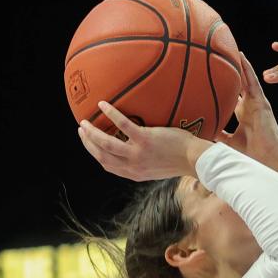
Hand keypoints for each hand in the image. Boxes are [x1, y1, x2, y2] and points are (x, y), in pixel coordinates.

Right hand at [78, 102, 210, 181]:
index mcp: (135, 173)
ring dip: (92, 132)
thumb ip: (142, 162)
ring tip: (85, 121)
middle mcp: (133, 166)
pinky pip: (122, 124)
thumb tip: (132, 149)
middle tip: (82, 129)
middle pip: (102, 156)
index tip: (88, 143)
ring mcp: (138, 154)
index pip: (108, 166)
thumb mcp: (156, 167)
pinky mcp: (145, 140)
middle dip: (88, 143)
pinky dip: (111, 113)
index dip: (95, 154)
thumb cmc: (179, 159)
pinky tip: (103, 104)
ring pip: (106, 143)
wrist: (195, 159)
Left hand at [218, 53, 277, 171]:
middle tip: (219, 57)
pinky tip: (241, 56)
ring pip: (245, 79)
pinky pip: (253, 81)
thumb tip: (201, 131)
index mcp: (243, 115)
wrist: (268, 158)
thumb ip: (217, 135)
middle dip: (230, 72)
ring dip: (238, 64)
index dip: (223, 88)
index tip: (212, 79)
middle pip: (238, 84)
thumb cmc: (251, 154)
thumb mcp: (228, 143)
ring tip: (229, 48)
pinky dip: (247, 68)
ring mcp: (256, 102)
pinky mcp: (261, 101)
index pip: (231, 97)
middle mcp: (249, 106)